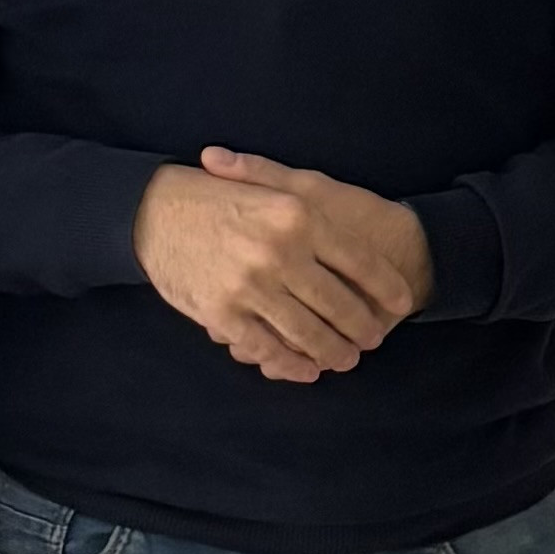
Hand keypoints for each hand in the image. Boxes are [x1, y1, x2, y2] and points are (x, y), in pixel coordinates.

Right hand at [133, 154, 429, 380]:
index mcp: (298, 216)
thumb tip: (360, 236)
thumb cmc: (214, 196)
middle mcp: (280, 251)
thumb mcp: (268, 184)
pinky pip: (268, 348)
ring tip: (346, 358)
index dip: (386, 286)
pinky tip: (307, 369)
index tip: (402, 302)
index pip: (360, 260)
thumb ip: (314, 203)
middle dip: (363, 327)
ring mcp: (252, 286)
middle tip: (373, 338)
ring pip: (309, 332)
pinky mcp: (224, 314)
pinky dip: (292, 364)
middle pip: (340, 304)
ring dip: (334, 352)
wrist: (152, 211)